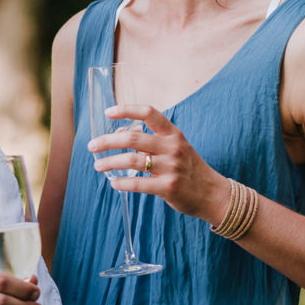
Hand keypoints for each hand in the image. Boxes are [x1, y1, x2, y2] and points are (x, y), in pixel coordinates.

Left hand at [87, 104, 226, 220]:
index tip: (108, 113)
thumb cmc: (188, 168)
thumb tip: (117, 134)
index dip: (126, 110)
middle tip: (91, 146)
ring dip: (110, 162)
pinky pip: (139, 184)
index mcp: (173, 133)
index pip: (149, 113)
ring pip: (132, 160)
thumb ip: (149, 140)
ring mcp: (171, 167)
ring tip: (98, 166)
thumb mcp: (174, 147)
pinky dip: (123, 183)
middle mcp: (172, 147)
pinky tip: (114, 183)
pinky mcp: (168, 187)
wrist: (213, 194)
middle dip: (107, 141)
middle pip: (133, 137)